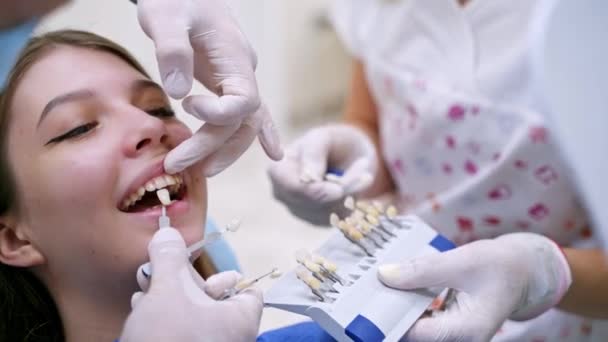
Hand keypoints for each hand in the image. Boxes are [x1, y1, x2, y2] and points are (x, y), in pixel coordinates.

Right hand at [120, 228, 262, 341]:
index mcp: (241, 320)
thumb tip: (168, 233)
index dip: (227, 276)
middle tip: (158, 272)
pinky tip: (140, 312)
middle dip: (181, 282)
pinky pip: (180, 334)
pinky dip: (163, 321)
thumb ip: (170, 258)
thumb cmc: (168, 337)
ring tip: (142, 290)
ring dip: (166, 299)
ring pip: (191, 316)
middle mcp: (231, 338)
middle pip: (213, 299)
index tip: (204, 270)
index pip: (250, 291)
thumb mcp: (167, 290)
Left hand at [137, 0, 282, 175]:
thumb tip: (179, 93)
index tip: (186, 104)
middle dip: (211, 147)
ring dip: (222, 150)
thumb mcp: (165, 17)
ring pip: (244, 125)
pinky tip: (274, 154)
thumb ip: (173, 51)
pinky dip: (259, 135)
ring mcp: (239, 78)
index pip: (243, 101)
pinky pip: (249, 114)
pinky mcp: (229, 82)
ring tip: (195, 170)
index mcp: (235, 57)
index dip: (218, 114)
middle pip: (240, 122)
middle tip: (176, 163)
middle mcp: (243, 72)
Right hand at [268, 124, 376, 225]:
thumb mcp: (324, 137)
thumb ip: (314, 153)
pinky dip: (354, 202)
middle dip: (342, 189)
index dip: (316, 192)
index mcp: (277, 170)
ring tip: (362, 173)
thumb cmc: (332, 142)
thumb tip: (309, 178)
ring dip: (352, 194)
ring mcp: (299, 210)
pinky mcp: (318, 220)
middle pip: (313, 202)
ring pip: (329, 212)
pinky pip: (339, 218)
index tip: (339, 190)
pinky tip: (356, 187)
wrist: (348, 156)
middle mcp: (283, 194)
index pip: (292, 189)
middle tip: (365, 171)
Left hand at [378, 233, 571, 341]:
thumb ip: (422, 270)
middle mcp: (460, 340)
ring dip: (397, 310)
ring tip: (377, 290)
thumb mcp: (460, 261)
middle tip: (367, 292)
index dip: (389, 318)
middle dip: (390, 314)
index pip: (416, 334)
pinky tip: (395, 289)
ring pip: (415, 329)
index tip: (368, 299)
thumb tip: (384, 275)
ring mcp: (454, 336)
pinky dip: (407, 307)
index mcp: (467, 330)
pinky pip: (421, 321)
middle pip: (413, 335)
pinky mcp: (448, 327)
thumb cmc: (500, 265)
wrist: (524, 271)